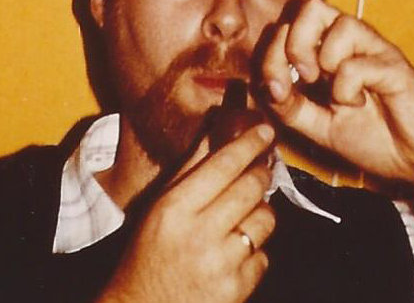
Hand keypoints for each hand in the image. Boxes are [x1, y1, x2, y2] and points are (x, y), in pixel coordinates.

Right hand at [99, 124, 276, 302]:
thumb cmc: (147, 255)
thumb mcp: (159, 208)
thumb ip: (190, 168)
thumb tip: (216, 128)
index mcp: (175, 209)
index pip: (224, 164)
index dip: (250, 143)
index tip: (266, 130)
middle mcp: (199, 235)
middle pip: (251, 188)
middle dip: (262, 173)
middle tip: (262, 168)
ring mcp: (220, 265)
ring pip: (264, 220)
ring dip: (261, 212)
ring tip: (245, 214)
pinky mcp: (235, 291)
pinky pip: (263, 257)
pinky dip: (255, 251)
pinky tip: (236, 252)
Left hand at [259, 0, 413, 250]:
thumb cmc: (377, 138)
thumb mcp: (321, 127)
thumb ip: (293, 108)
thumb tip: (268, 86)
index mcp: (332, 50)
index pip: (292, 23)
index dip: (272, 52)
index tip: (276, 89)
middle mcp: (353, 42)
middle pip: (311, 7)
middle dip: (293, 45)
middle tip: (303, 80)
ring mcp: (376, 51)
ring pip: (338, 24)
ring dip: (324, 61)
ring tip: (334, 92)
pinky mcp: (394, 68)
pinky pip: (358, 63)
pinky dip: (347, 87)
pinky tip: (358, 104)